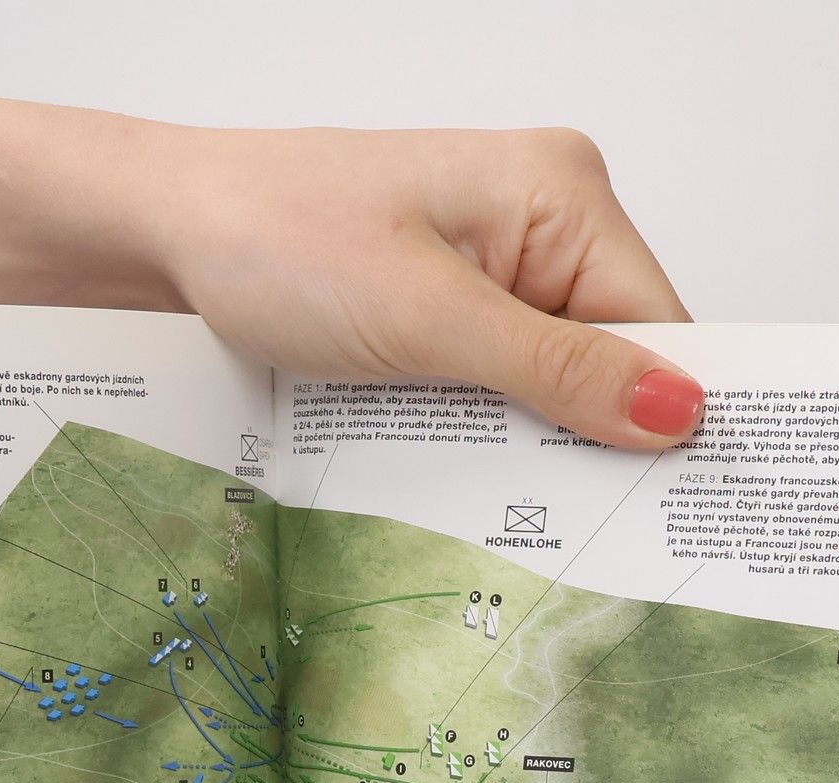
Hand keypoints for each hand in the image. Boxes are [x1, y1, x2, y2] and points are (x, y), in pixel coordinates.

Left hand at [0, 102, 700, 447]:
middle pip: (615, 362)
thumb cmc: (273, 240)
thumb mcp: (426, 320)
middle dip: (596, 444)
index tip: (678, 511)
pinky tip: (464, 473)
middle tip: (586, 533)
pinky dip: (486, 438)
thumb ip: (555, 373)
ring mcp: (492, 270)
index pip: (662, 327)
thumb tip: (675, 414)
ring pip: (554, 388)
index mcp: (561, 193)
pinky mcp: (445, 312)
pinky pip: (499, 391)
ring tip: (508, 501)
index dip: (671, 420)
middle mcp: (540, 223)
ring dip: (533, 449)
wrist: (160, 236)